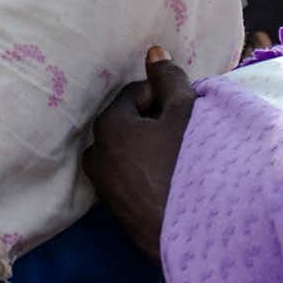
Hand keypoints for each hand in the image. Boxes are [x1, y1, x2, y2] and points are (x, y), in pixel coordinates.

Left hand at [88, 50, 196, 260]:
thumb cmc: (187, 166)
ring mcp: (101, 180)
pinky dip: (146, 169)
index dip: (162, 98)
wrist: (188, 232)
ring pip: (128, 149)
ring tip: (178, 157)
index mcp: (106, 126)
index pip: (133, 94)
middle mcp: (95, 152)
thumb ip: (169, 80)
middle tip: (184, 134)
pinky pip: (129, 173)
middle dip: (154, 122)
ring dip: (150, 146)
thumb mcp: (184, 115)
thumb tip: (153, 51)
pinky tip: (170, 178)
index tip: (184, 111)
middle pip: (128, 121)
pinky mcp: (112, 204)